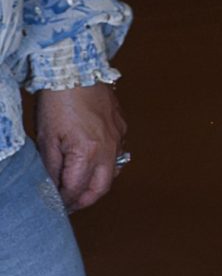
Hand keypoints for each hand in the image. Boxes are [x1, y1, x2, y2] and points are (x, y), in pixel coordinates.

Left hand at [33, 84, 125, 212]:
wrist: (76, 70)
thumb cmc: (58, 101)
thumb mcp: (46, 137)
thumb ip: (51, 166)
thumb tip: (53, 185)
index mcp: (88, 152)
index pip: (76, 189)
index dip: (64, 200)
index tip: (55, 205)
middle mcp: (108, 148)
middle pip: (101, 188)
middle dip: (85, 200)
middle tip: (70, 204)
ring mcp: (118, 137)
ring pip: (113, 173)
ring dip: (97, 184)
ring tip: (80, 186)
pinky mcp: (121, 127)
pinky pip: (117, 154)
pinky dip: (105, 165)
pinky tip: (92, 163)